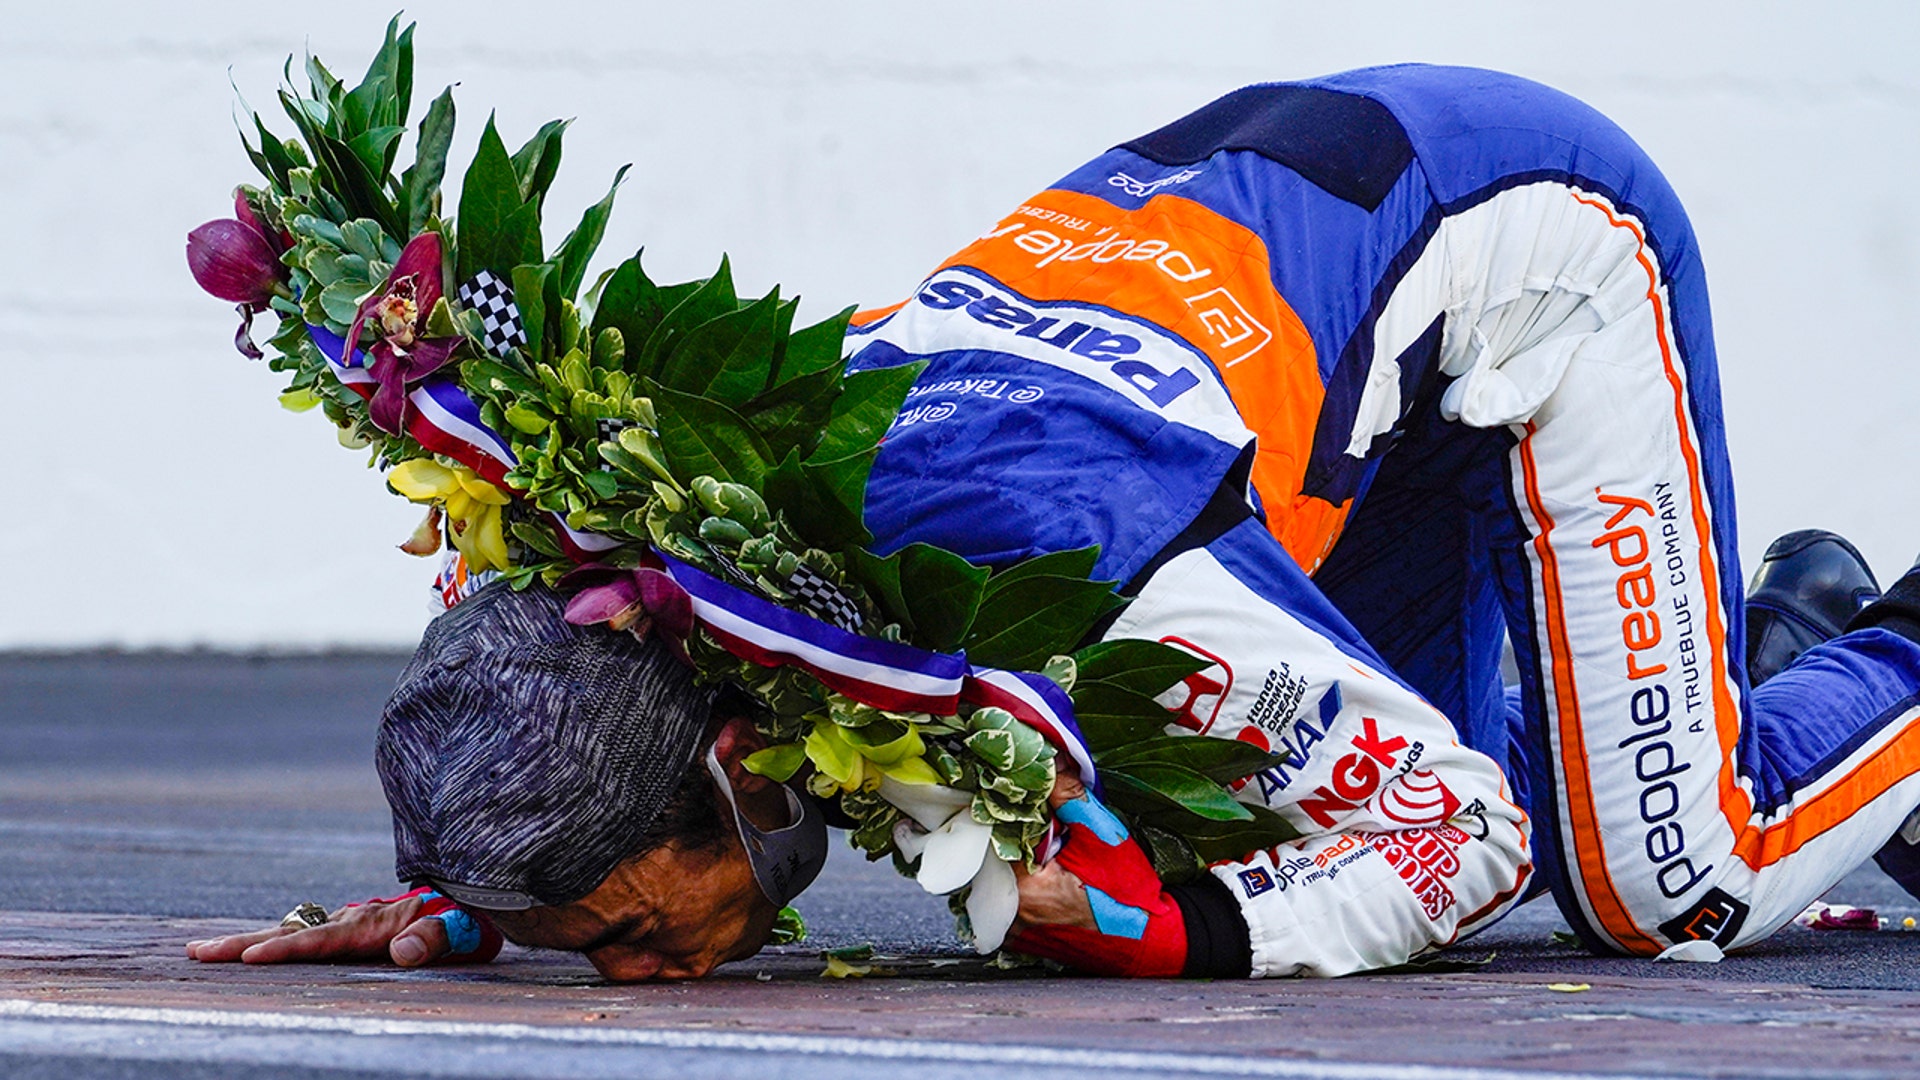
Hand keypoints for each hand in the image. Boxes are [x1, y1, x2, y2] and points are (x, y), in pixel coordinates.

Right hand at [185, 887, 501, 967]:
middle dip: (245, 942)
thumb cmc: (466, 919)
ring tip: (202, 949)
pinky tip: (242, 948)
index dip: (288, 947)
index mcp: (374, 924)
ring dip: (247, 940)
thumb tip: (403, 950)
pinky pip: (301, 932)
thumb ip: (432, 938)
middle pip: (292, 932)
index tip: (252, 956)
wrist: (473, 894)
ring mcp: (347, 920)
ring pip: (290, 930)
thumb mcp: (459, 930)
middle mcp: (353, 918)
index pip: (323, 939)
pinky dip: (268, 939)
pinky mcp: (348, 926)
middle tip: (199, 952)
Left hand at [1006, 775, 1186, 977]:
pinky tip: (1041, 869)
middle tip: (1034, 822)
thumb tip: (1047, 761)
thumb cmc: (1128, 894)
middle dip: (1007, 833)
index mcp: (1022, 890)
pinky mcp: (1022, 939)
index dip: (1006, 810)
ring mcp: (1013, 931)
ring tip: (1042, 846)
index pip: (993, 836)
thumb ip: (1067, 795)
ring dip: (1009, 856)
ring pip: (993, 879)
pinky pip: (1005, 900)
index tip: (1017, 794)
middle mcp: (1009, 916)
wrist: (1149, 939)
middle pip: (988, 858)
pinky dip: (1016, 880)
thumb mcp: (1101, 835)